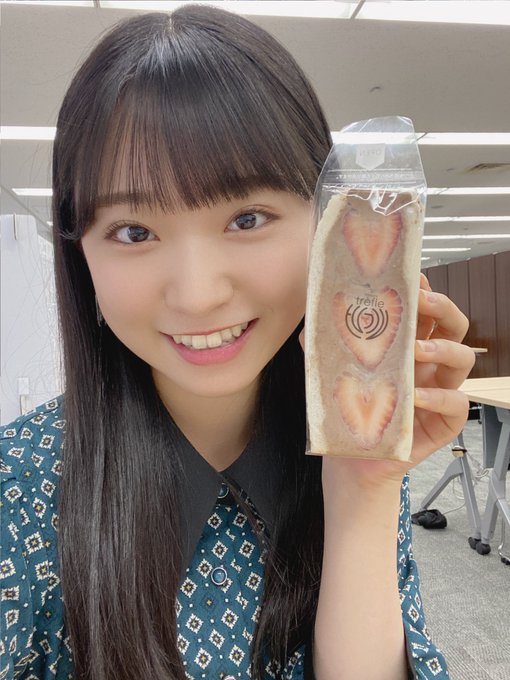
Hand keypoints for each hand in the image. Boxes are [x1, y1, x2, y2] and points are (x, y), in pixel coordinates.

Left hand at [299, 274, 475, 491]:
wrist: (350, 457)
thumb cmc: (348, 411)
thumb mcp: (333, 371)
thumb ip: (324, 345)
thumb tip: (311, 318)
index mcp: (407, 345)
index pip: (425, 310)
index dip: (424, 291)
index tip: (412, 280)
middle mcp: (428, 364)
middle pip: (453, 325)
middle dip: (443, 307)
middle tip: (421, 303)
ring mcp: (438, 390)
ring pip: (464, 359)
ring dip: (444, 348)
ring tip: (417, 351)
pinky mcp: (443, 421)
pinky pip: (457, 404)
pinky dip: (439, 397)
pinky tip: (415, 397)